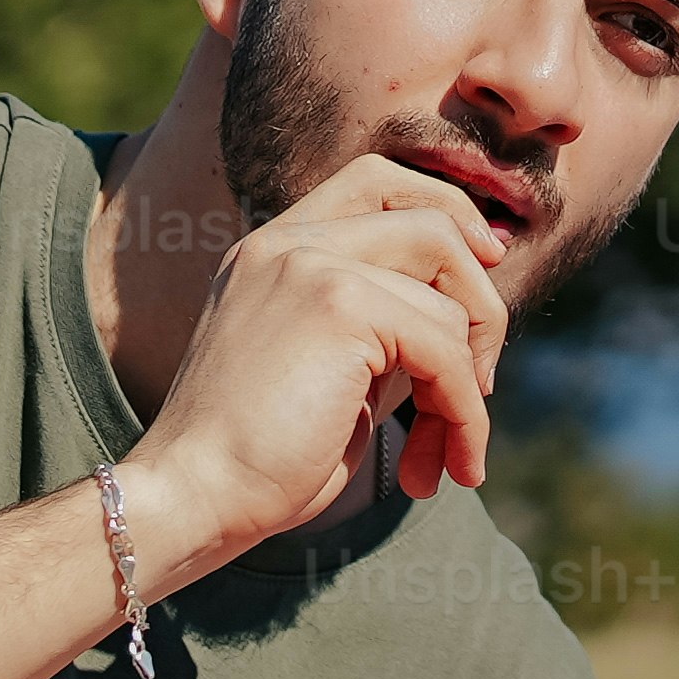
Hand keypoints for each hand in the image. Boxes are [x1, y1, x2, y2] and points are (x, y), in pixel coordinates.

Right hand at [121, 153, 515, 564]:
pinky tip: (446, 466)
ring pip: (449, 302)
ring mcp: (310, 265)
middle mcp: (288, 243)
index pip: (378, 182)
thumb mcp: (329, 369)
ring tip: (445, 454)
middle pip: (433, 222)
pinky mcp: (337, 304)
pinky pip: (446, 351)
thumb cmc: (258, 458)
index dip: (449, 213)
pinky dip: (464, 415)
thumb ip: (385, 326)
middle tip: (480, 383)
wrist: (192, 496)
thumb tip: (474, 317)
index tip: (486, 268)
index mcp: (275, 249)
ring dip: (468, 389)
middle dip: (481, 304)